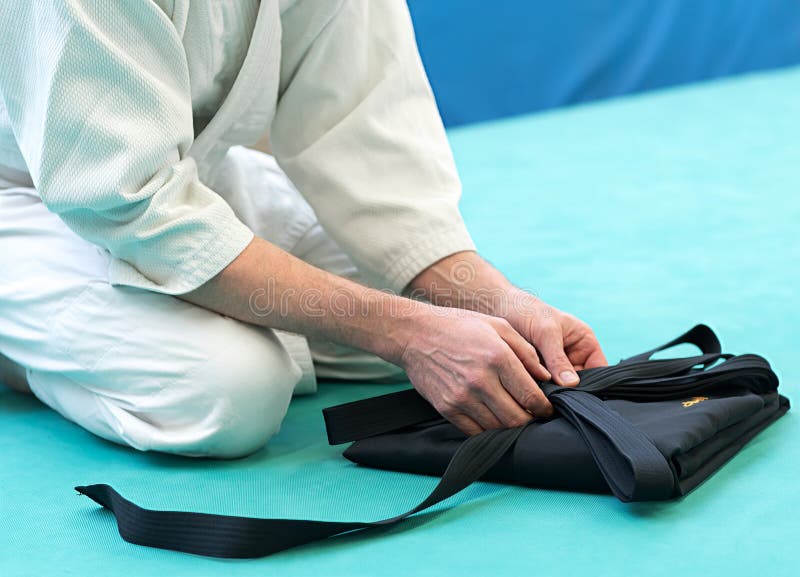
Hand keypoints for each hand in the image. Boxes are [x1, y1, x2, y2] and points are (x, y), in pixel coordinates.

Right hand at [397, 305, 554, 434]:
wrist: (414, 334)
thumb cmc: (459, 326)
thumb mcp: (498, 326)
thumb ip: (526, 351)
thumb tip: (546, 377)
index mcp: (497, 357)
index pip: (531, 396)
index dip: (544, 408)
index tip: (546, 409)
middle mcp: (480, 381)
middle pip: (517, 419)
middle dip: (530, 421)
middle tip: (533, 416)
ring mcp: (461, 397)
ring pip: (497, 428)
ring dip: (509, 427)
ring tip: (513, 416)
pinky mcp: (446, 408)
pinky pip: (474, 431)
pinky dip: (487, 430)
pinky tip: (491, 418)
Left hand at [503, 292, 607, 385]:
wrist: (498, 309)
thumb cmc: (527, 312)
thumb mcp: (545, 332)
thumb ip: (558, 358)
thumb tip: (571, 384)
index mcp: (585, 344)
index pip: (599, 371)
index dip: (592, 385)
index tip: (577, 395)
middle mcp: (574, 358)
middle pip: (580, 384)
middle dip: (569, 392)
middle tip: (556, 398)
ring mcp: (556, 368)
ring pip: (561, 389)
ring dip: (552, 393)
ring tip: (541, 395)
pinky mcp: (539, 375)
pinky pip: (544, 389)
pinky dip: (539, 392)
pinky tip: (530, 394)